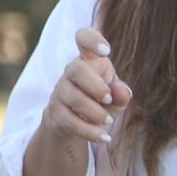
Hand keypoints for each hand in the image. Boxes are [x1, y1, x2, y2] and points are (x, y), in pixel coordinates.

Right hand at [38, 29, 132, 145]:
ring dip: (95, 112)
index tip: (105, 51)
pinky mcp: (54, 113)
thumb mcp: (115, 98)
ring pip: (73, 98)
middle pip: (75, 69)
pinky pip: (69, 121)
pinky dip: (89, 131)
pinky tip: (104, 137)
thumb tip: (122, 92)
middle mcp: (71, 72)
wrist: (72, 125)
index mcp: (88, 61)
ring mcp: (60, 92)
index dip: (92, 40)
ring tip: (108, 121)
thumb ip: (121, 94)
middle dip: (95, 86)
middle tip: (109, 99)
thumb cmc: (98, 102)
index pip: (83, 38)